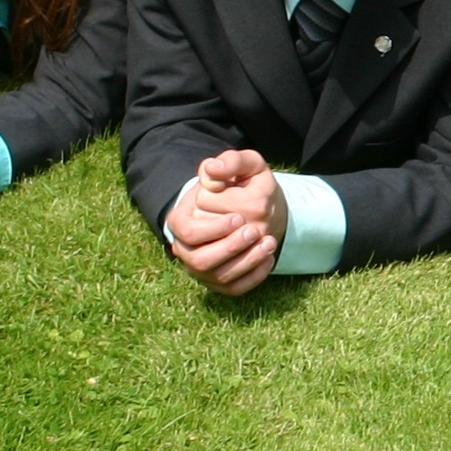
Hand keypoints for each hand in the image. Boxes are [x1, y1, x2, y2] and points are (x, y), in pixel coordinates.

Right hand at [169, 148, 286, 296]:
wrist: (249, 205)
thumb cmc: (240, 185)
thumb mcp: (242, 166)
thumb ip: (230, 161)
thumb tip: (213, 169)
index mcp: (180, 220)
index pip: (190, 232)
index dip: (214, 227)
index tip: (239, 216)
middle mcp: (185, 249)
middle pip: (201, 260)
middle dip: (230, 247)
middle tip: (254, 230)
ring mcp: (202, 269)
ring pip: (219, 277)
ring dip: (246, 262)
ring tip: (269, 242)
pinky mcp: (220, 282)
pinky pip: (234, 289)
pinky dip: (253, 277)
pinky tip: (268, 258)